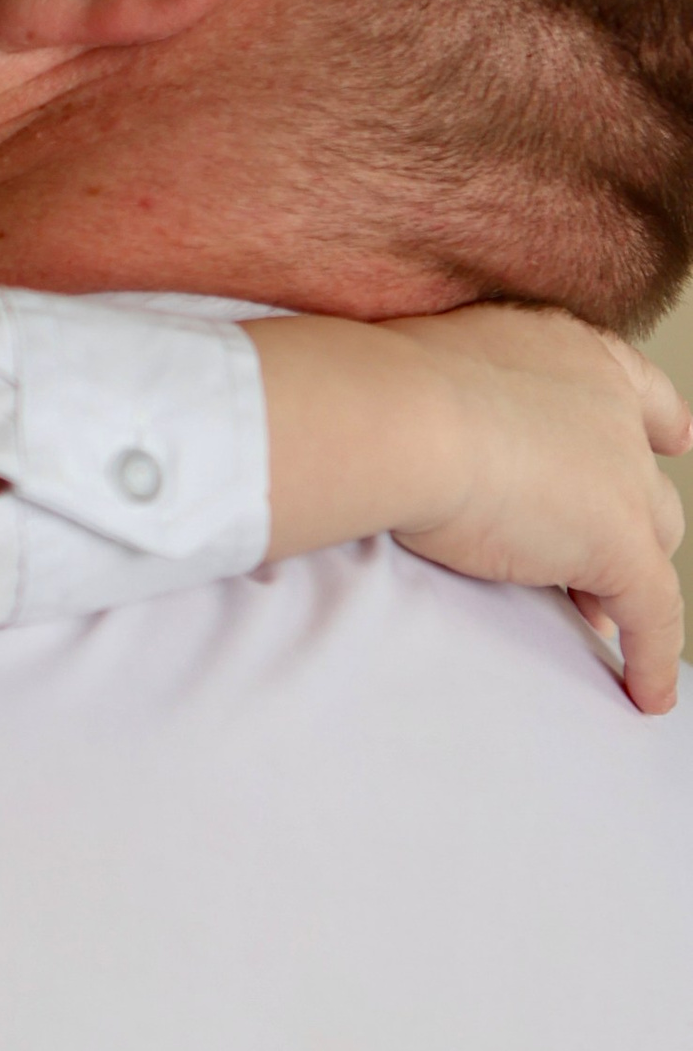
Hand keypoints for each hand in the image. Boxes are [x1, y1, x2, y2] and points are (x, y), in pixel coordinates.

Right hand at [381, 304, 690, 712]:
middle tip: (584, 563)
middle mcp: (612, 411)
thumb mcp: (435, 382)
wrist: (400, 419)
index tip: (677, 438)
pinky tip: (644, 692)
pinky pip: (654, 613)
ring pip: (653, 542)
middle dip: (625, 521)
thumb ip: (458, 409)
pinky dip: (651, 656)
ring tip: (593, 621)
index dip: (660, 421)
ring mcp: (624, 477)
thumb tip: (426, 448)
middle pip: (645, 481)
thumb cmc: (387, 394)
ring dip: (627, 582)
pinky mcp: (620, 545)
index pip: (639, 391)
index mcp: (572, 357)